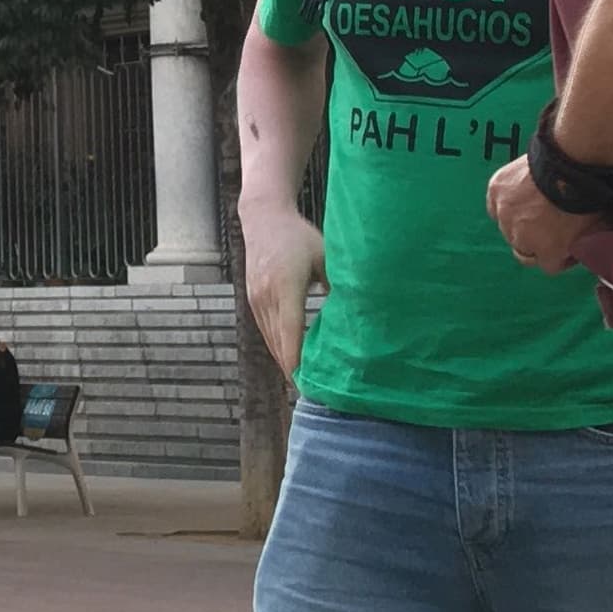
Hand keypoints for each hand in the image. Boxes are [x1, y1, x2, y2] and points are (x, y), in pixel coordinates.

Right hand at [241, 203, 323, 376]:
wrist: (263, 219)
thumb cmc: (300, 236)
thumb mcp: (325, 257)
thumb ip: (338, 285)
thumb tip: (359, 312)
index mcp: (287, 286)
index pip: (291, 333)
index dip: (298, 360)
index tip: (307, 382)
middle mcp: (267, 296)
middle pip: (279, 342)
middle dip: (294, 367)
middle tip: (312, 392)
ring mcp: (256, 299)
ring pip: (271, 339)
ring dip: (285, 360)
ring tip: (302, 382)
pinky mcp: (253, 300)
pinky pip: (266, 330)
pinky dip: (277, 346)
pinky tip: (290, 358)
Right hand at [489, 156, 598, 273]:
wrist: (572, 163)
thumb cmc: (589, 194)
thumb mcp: (597, 229)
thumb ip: (585, 245)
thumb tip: (589, 248)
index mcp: (547, 252)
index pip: (548, 266)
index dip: (560, 255)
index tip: (568, 244)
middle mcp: (520, 239)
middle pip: (523, 249)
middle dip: (537, 240)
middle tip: (551, 223)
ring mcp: (504, 215)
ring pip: (507, 227)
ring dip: (519, 220)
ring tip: (537, 204)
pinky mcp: (495, 192)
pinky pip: (496, 204)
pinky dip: (506, 201)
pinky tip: (521, 192)